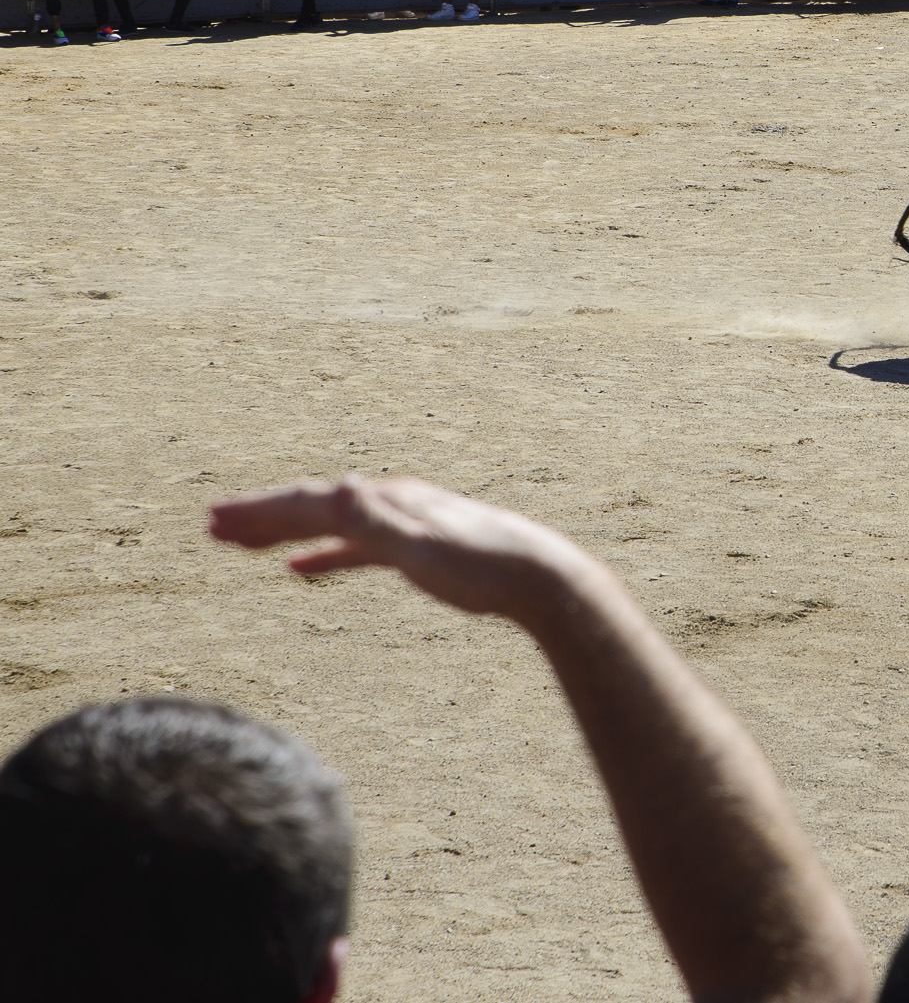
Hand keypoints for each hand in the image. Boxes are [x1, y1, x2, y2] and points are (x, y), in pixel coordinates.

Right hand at [209, 476, 577, 621]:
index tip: (215, 521)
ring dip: (285, 532)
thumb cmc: (485, 567)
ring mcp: (403, 525)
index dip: (262, 511)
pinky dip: (325, 556)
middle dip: (262, 515)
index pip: (311, 501)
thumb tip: (337, 486)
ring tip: (241, 543)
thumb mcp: (426, 549)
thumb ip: (379, 523)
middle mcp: (391, 504)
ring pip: (331, 525)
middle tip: (210, 527)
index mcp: (387, 502)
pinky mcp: (417, 550)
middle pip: (314, 506)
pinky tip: (303, 571)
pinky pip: (357, 549)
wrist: (541, 578)